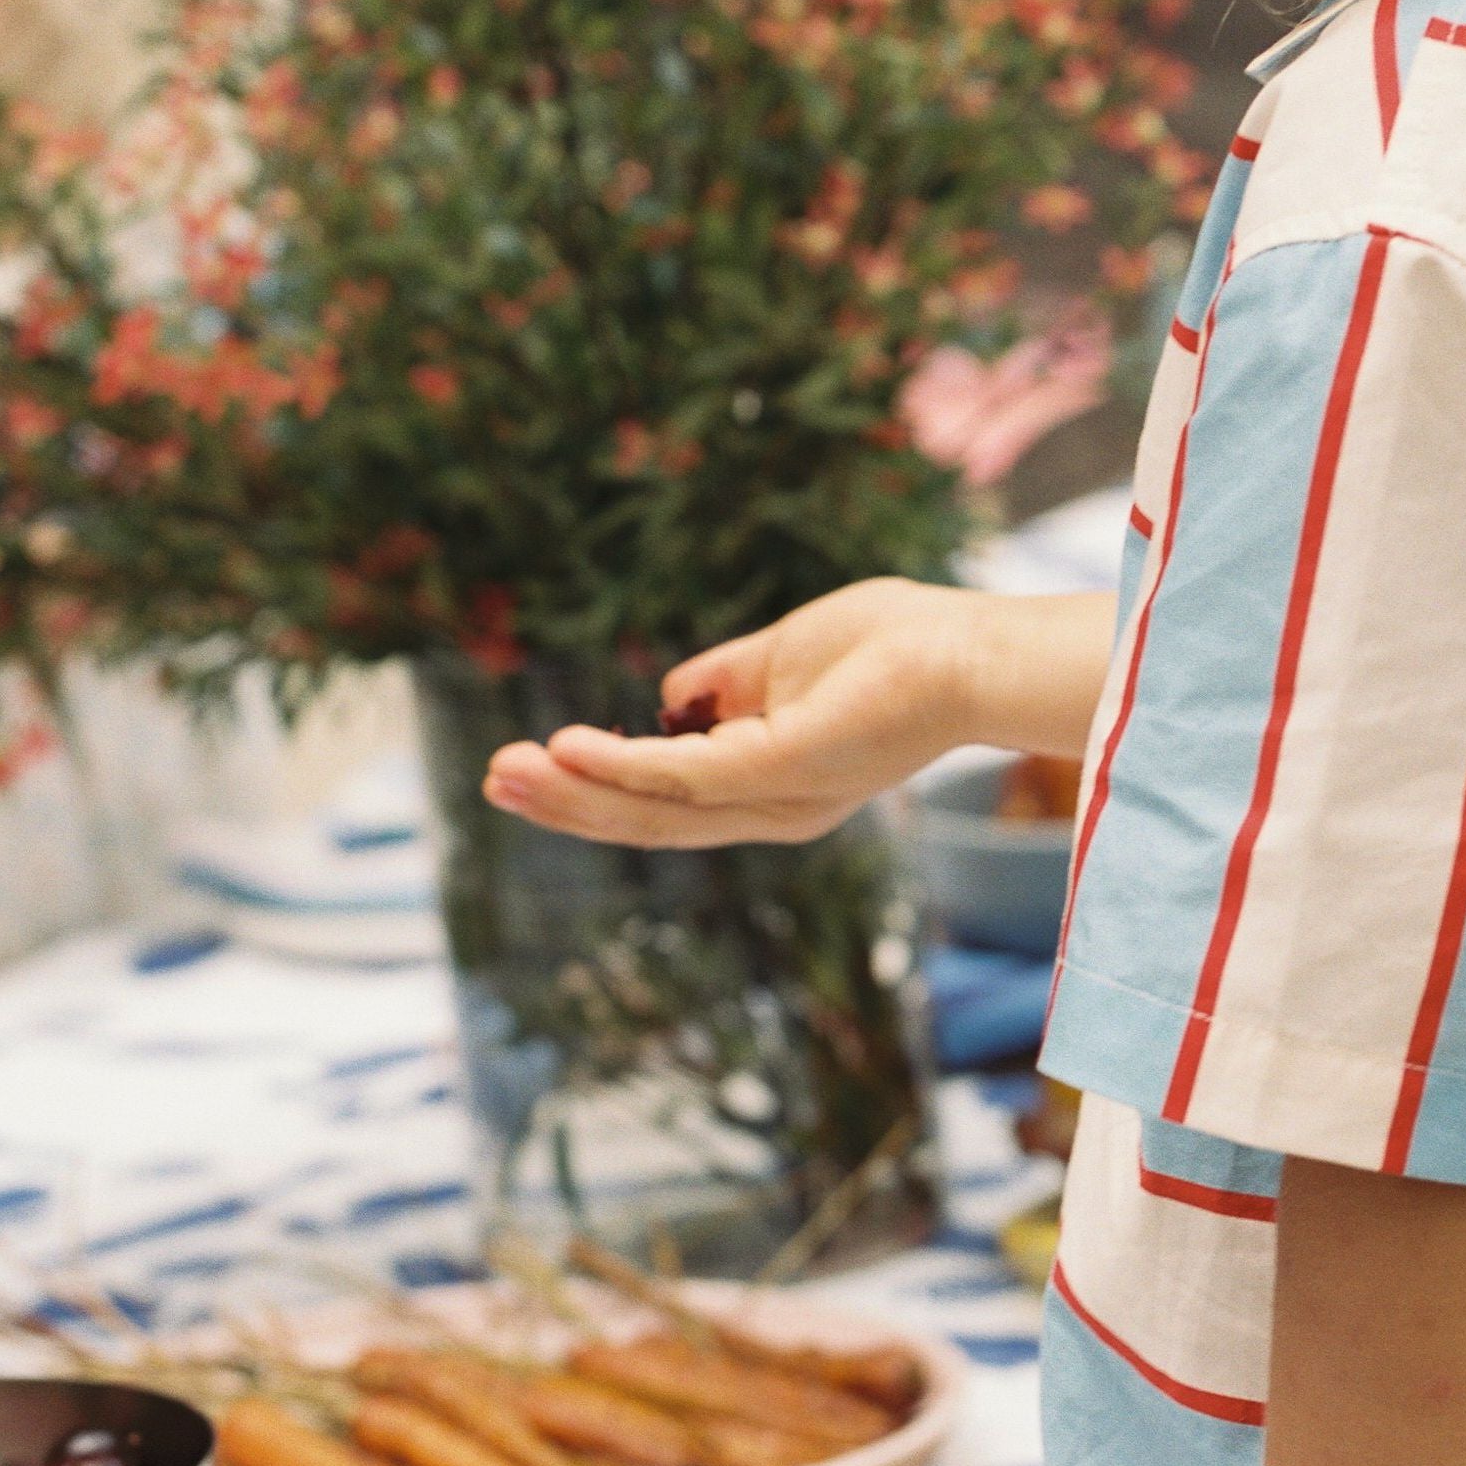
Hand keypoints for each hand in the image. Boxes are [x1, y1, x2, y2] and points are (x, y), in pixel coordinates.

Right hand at [477, 579, 1106, 851]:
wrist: (974, 653)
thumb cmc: (898, 645)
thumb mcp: (783, 657)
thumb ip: (724, 681)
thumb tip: (670, 692)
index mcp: (770, 786)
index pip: (668, 802)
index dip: (597, 788)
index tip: (531, 765)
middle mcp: (772, 808)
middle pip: (649, 820)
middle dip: (566, 803)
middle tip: (492, 782)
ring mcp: (780, 798)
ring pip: (657, 811)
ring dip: (575, 792)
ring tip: (505, 773)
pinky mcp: (788, 772)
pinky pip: (688, 776)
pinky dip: (624, 765)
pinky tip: (569, 750)